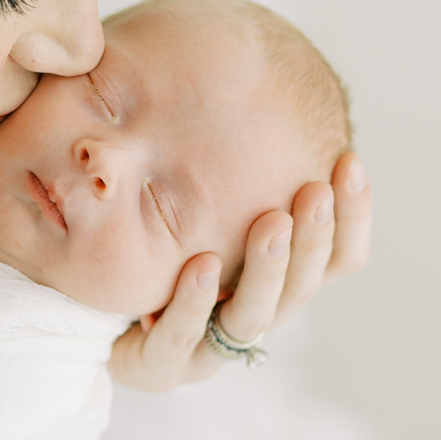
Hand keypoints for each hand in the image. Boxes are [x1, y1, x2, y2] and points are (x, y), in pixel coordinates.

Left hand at [107, 151, 372, 390]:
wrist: (86, 305)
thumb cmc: (151, 236)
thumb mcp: (197, 191)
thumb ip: (231, 154)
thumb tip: (260, 74)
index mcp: (278, 280)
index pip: (341, 258)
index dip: (354, 214)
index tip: (349, 161)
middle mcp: (253, 315)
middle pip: (304, 288)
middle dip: (314, 238)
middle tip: (315, 190)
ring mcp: (209, 348)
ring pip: (253, 319)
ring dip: (267, 270)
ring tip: (272, 223)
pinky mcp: (160, 366)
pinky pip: (181, 340)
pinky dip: (194, 304)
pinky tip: (201, 265)